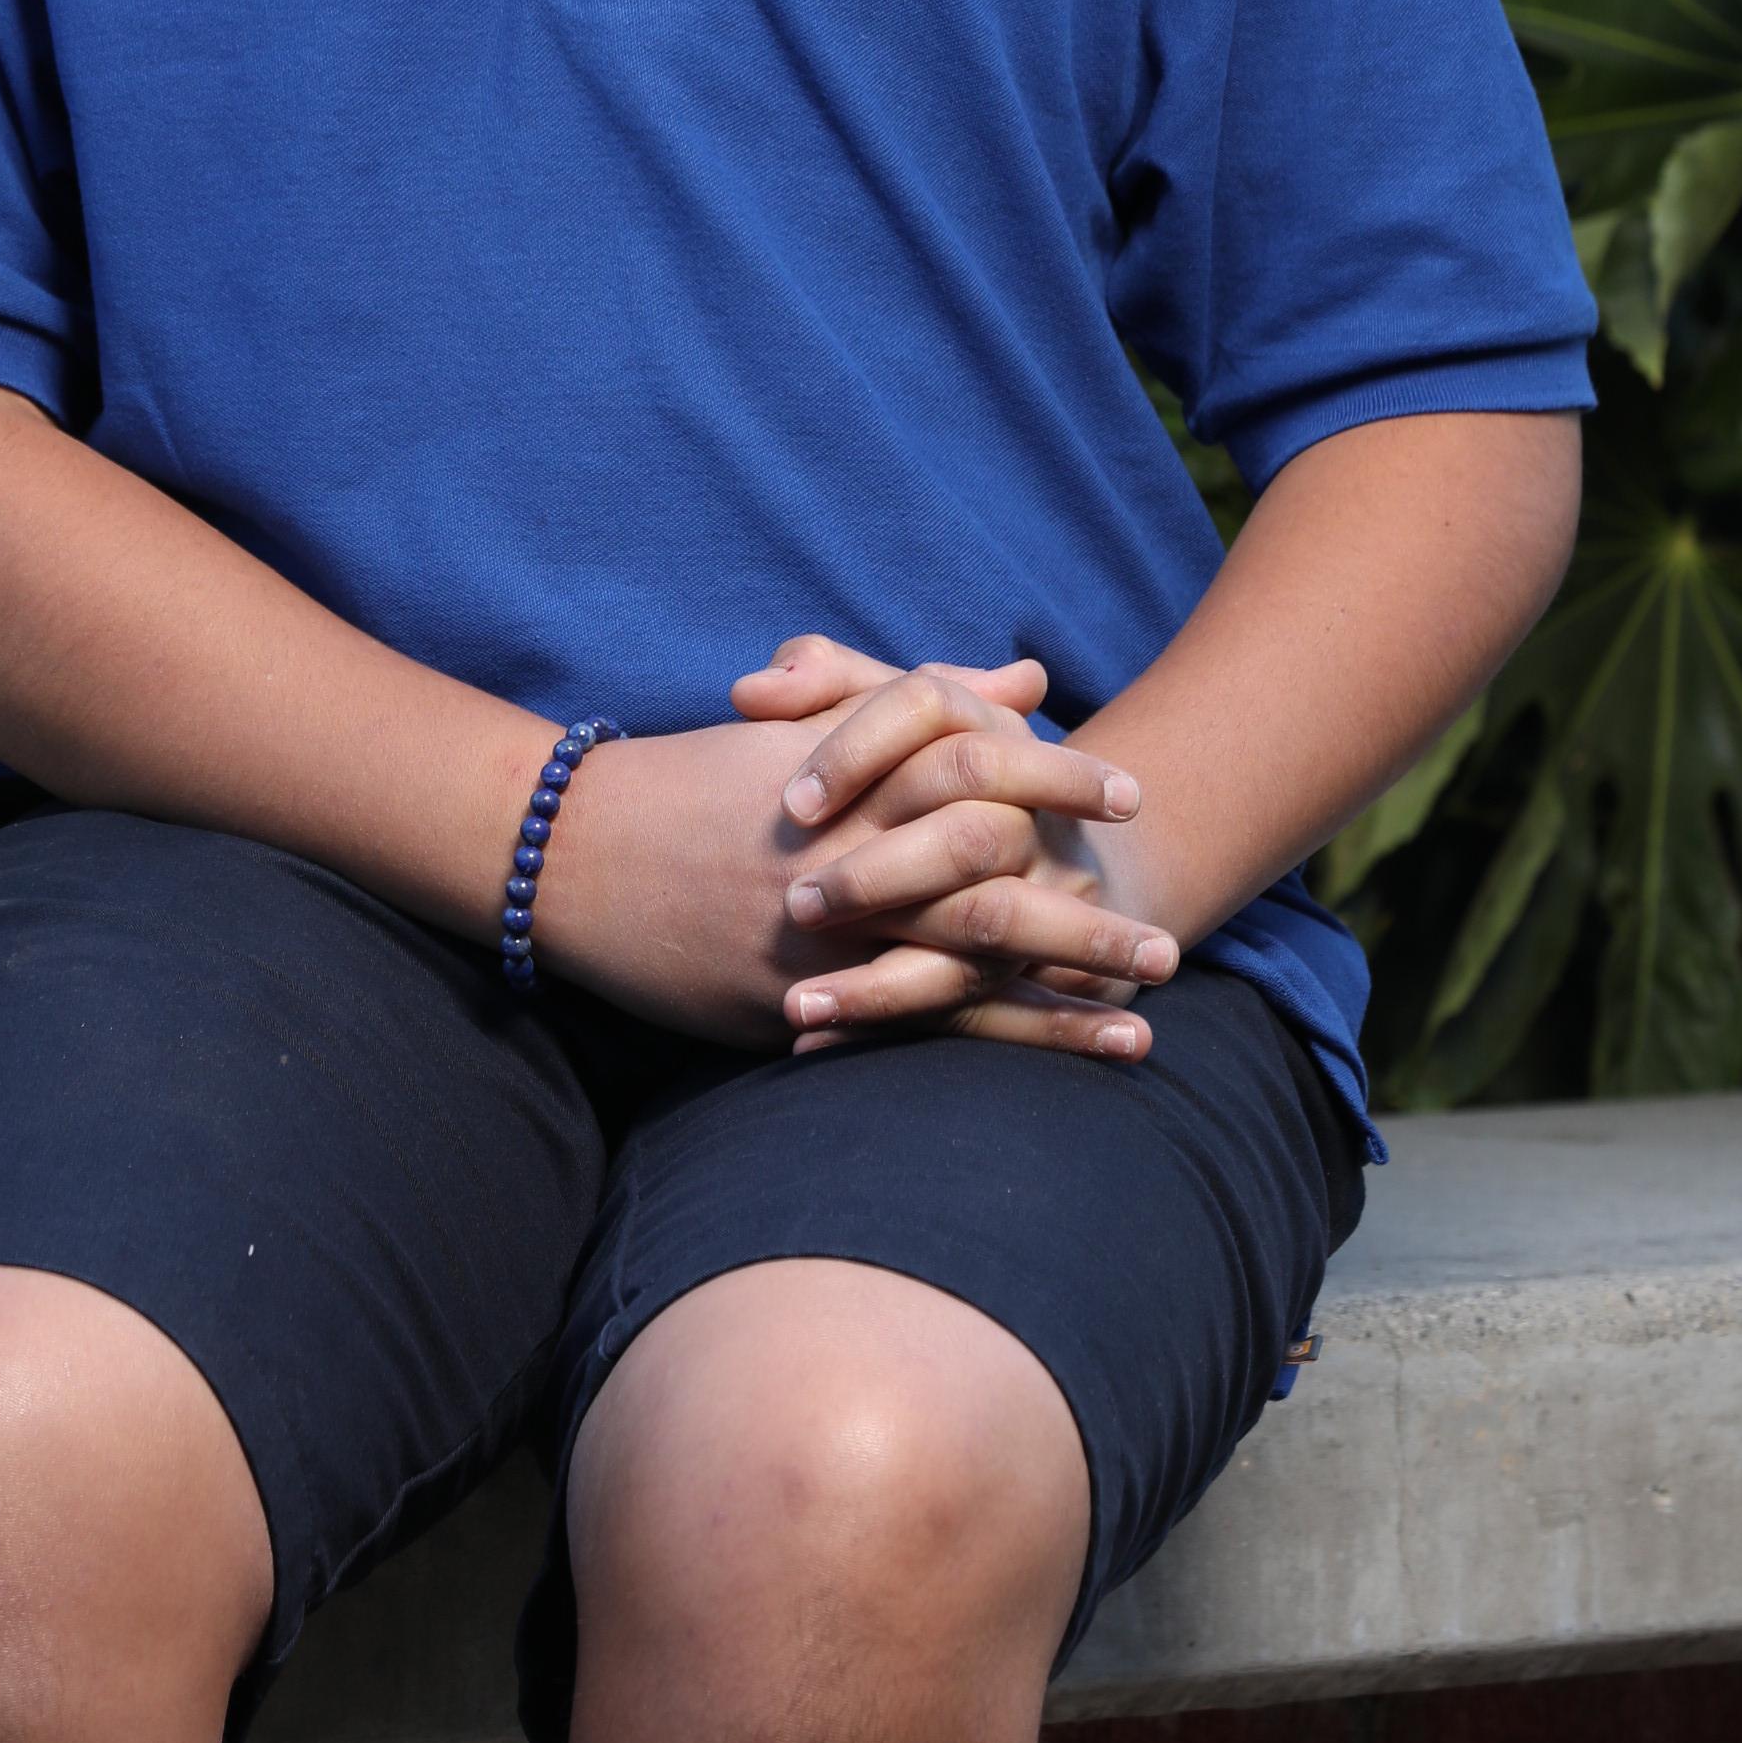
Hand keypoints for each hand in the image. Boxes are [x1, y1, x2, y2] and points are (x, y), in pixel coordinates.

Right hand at [530, 657, 1171, 1052]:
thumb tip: (1027, 677)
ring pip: (957, 967)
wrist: (574, 853)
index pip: (975, 767)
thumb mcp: (808, 725)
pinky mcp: (790, 1005)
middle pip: (988, 881)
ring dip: (1057, 1000)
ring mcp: (820, 941)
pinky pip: (899, 1029)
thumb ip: (922, 696)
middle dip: (1082, 919)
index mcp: (850, 781)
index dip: (1057, 782)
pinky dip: (977, 1043)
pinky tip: (1039, 1065)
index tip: (1129, 795)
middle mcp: (845, 861)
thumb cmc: (695, 778)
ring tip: (1144, 1022)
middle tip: (1168, 944)